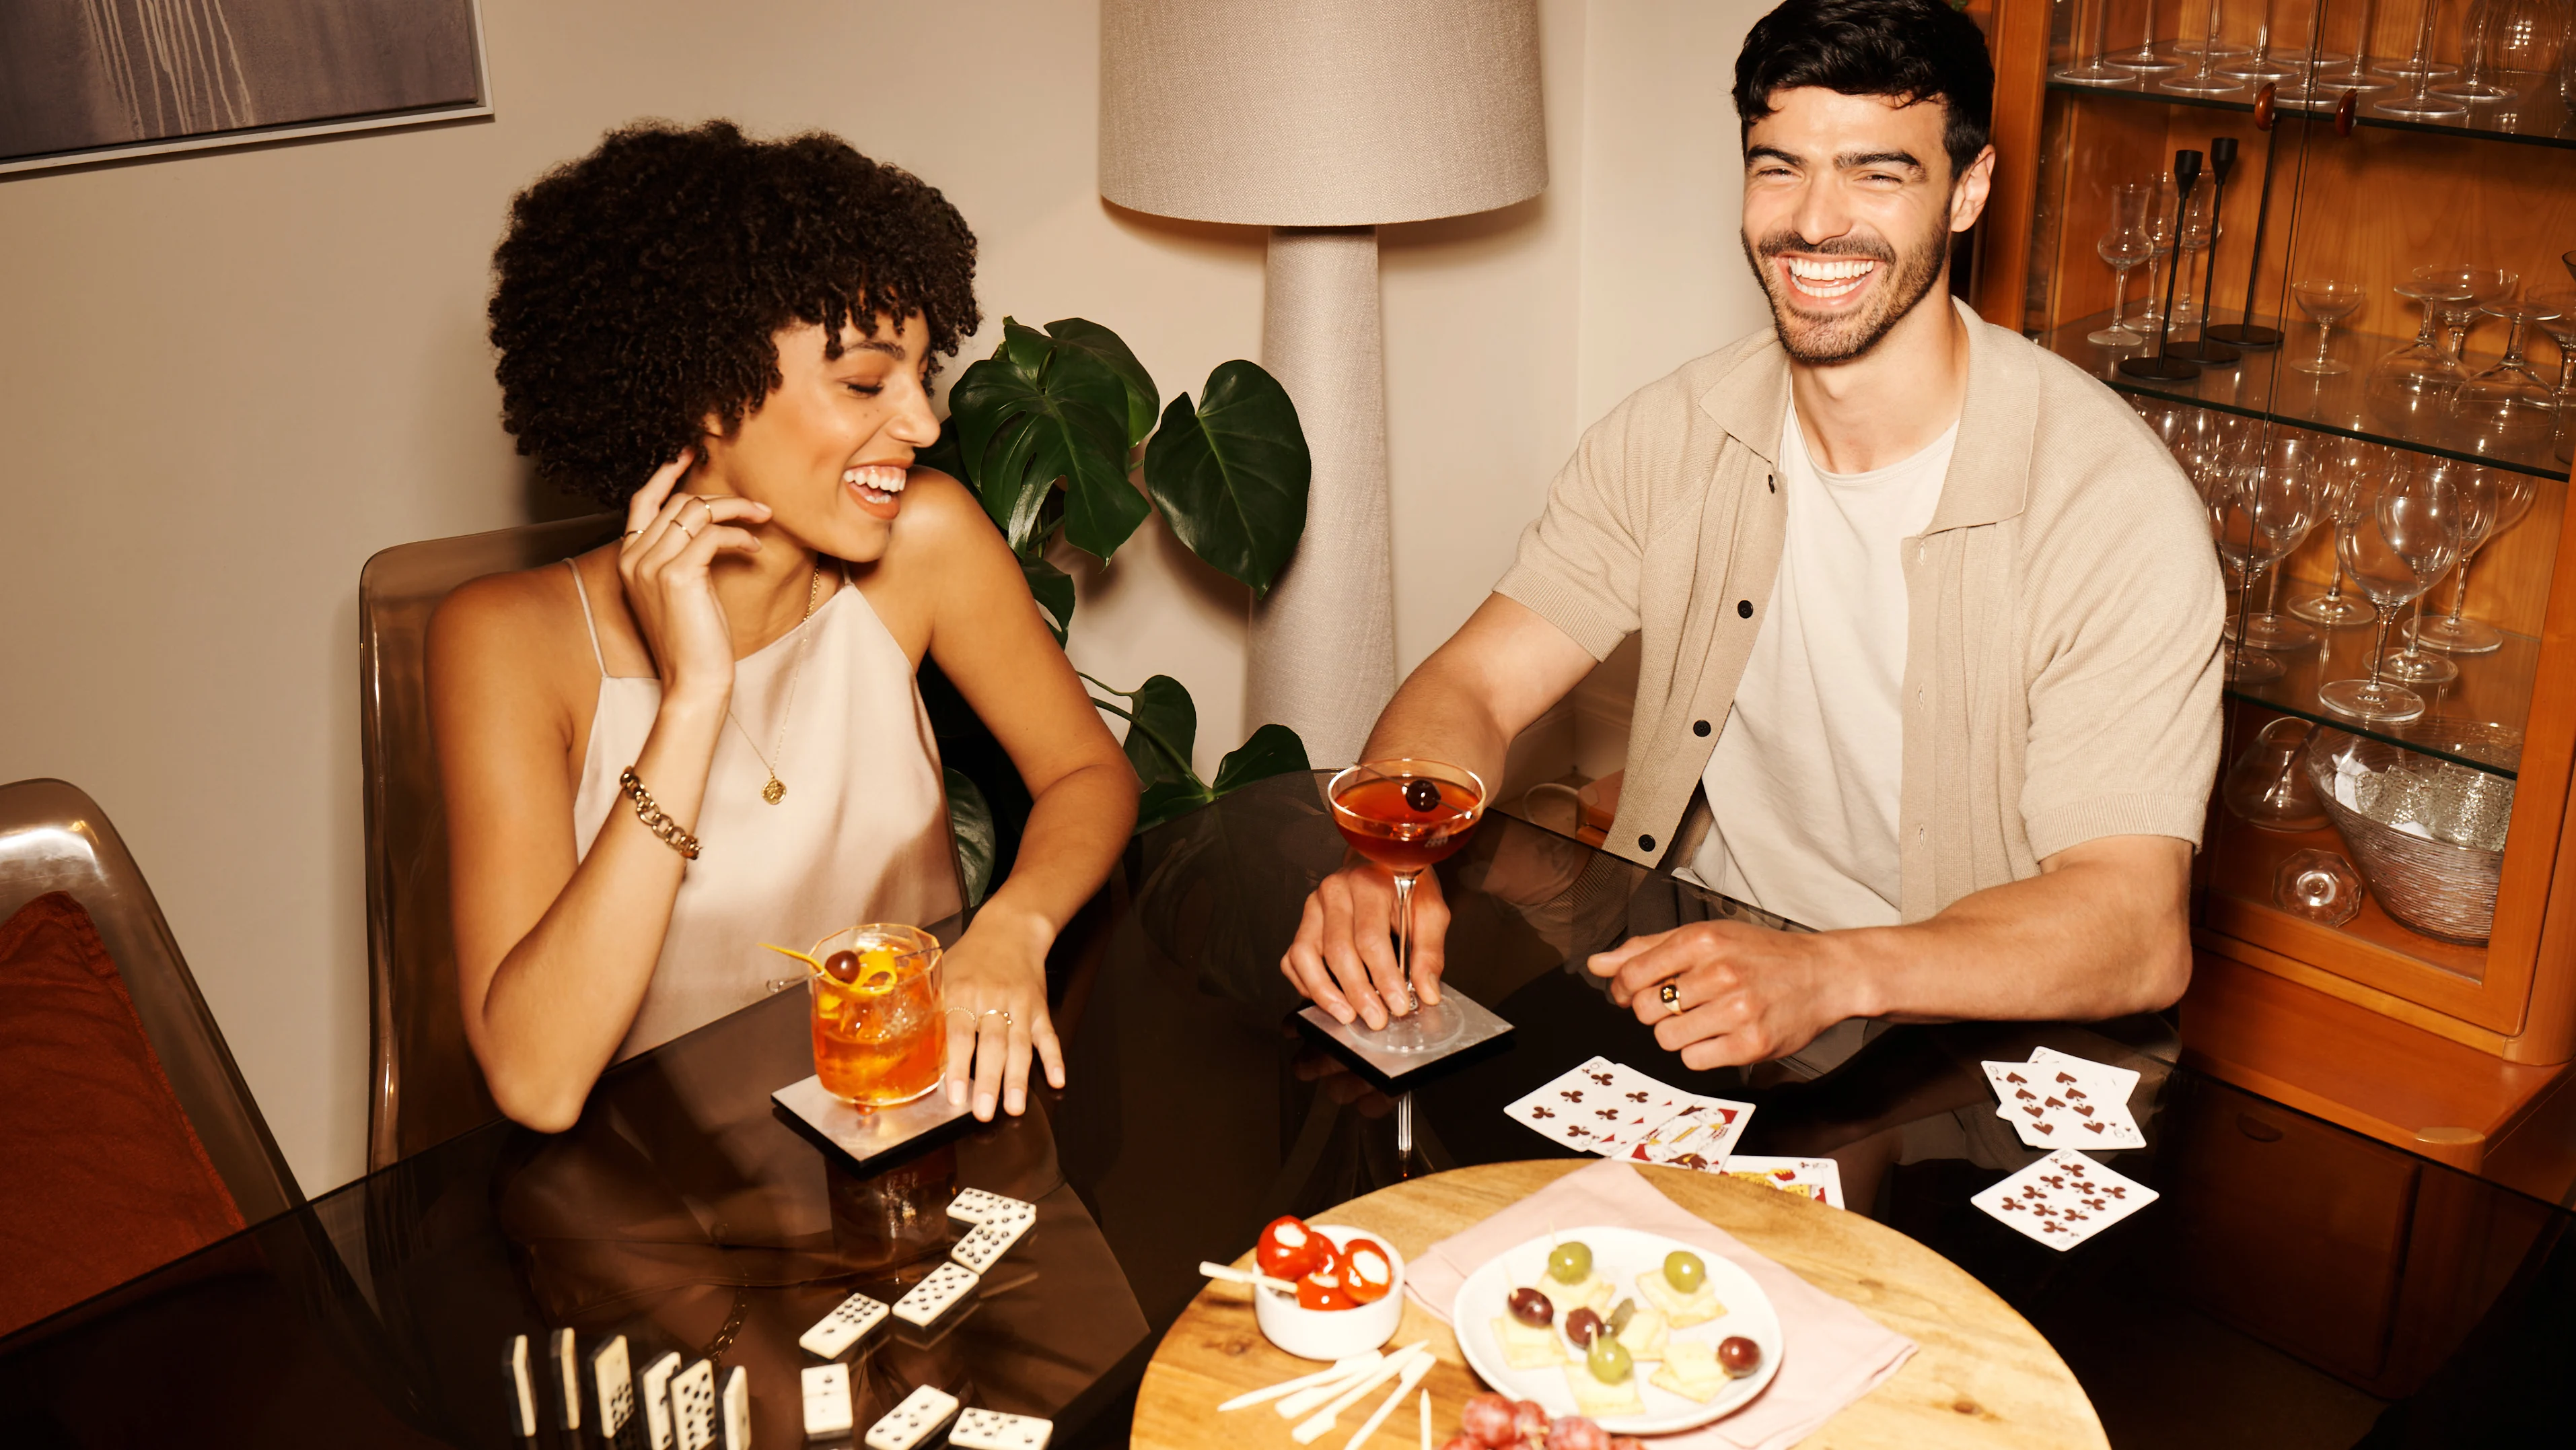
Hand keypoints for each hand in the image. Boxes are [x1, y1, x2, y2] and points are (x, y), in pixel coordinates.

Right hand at [617, 453, 771, 699]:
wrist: (694, 680)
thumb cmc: (695, 638)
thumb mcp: (682, 588)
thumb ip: (681, 553)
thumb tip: (708, 518)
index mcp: (627, 558)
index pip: (642, 501)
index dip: (666, 473)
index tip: (690, 451)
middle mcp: (632, 558)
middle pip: (678, 503)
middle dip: (721, 499)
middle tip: (756, 508)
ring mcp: (650, 565)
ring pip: (697, 512)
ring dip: (737, 510)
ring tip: (763, 520)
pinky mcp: (676, 575)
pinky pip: (712, 534)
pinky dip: (738, 535)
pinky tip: (753, 548)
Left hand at [939, 904, 1064, 1119]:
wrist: (1010, 929)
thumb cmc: (971, 957)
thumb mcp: (943, 974)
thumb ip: (932, 1010)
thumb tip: (911, 1053)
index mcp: (962, 991)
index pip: (959, 1033)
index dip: (957, 1065)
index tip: (955, 1094)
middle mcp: (992, 998)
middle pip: (992, 1044)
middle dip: (989, 1081)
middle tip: (985, 1112)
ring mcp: (1020, 1004)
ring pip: (1021, 1045)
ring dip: (1018, 1078)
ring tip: (1015, 1107)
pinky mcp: (1040, 1007)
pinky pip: (1048, 1035)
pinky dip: (1054, 1058)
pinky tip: (1057, 1080)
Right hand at [1279, 861, 1448, 1029]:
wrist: (1381, 861)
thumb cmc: (1405, 885)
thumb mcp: (1430, 911)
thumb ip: (1429, 951)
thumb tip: (1427, 992)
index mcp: (1369, 884)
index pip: (1371, 939)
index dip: (1384, 977)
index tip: (1398, 1005)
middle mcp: (1335, 892)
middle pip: (1338, 950)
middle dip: (1357, 992)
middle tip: (1376, 1018)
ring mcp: (1313, 906)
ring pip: (1305, 955)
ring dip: (1324, 992)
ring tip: (1346, 1015)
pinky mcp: (1303, 922)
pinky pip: (1292, 958)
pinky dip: (1305, 983)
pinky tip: (1327, 999)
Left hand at [1587, 921, 1855, 1069]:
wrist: (1823, 974)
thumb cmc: (1760, 955)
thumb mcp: (1705, 938)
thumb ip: (1647, 950)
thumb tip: (1598, 965)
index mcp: (1702, 940)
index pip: (1632, 975)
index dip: (1624, 989)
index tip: (1634, 992)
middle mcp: (1719, 973)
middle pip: (1645, 1010)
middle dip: (1656, 1010)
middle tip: (1683, 1003)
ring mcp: (1737, 1011)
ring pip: (1667, 1038)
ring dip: (1679, 1033)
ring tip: (1706, 1017)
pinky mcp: (1751, 1045)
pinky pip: (1694, 1061)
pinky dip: (1701, 1052)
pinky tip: (1721, 1034)